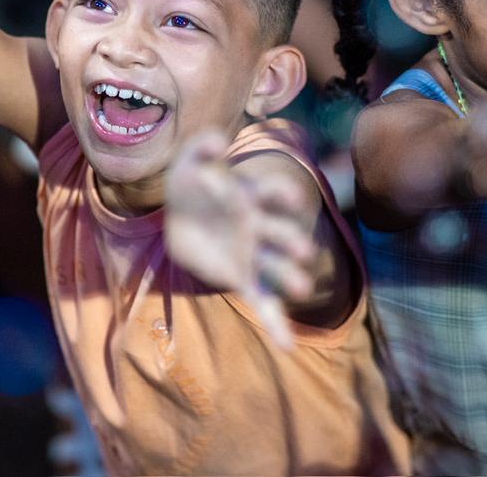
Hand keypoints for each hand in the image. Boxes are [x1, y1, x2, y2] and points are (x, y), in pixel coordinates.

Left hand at [165, 130, 317, 347]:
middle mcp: (260, 227)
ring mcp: (253, 254)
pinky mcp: (241, 277)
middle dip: (293, 242)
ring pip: (276, 268)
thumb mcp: (189, 161)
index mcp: (252, 196)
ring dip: (289, 277)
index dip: (282, 194)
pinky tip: (288, 346)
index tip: (290, 198)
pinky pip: (262, 301)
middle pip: (281, 234)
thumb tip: (217, 140)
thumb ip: (201, 147)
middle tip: (306, 252)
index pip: (273, 193)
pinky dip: (276, 323)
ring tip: (302, 289)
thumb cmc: (192, 183)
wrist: (180, 216)